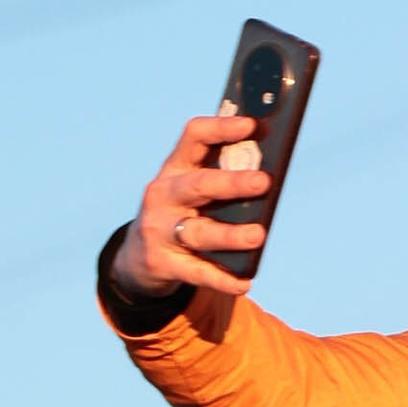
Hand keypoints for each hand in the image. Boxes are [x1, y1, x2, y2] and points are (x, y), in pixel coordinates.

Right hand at [111, 110, 271, 301]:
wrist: (138, 256)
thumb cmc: (182, 213)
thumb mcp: (192, 187)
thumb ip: (221, 175)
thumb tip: (269, 169)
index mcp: (175, 168)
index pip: (193, 137)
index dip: (220, 128)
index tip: (250, 126)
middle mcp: (164, 194)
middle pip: (198, 185)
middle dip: (231, 183)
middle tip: (263, 182)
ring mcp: (159, 229)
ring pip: (199, 231)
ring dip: (229, 234)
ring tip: (258, 235)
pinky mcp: (162, 263)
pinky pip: (196, 272)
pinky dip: (221, 278)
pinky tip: (244, 281)